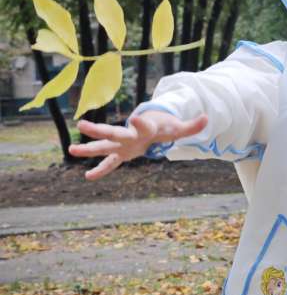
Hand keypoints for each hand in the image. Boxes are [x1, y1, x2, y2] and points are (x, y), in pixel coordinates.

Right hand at [69, 110, 207, 180]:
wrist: (152, 125)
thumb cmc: (164, 126)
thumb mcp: (178, 128)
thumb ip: (191, 125)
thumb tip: (207, 118)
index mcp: (145, 127)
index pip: (142, 125)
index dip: (140, 122)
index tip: (134, 117)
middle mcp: (130, 134)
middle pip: (113, 132)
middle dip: (99, 130)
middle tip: (82, 124)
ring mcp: (123, 144)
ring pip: (104, 146)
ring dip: (88, 149)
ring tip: (70, 149)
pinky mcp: (121, 153)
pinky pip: (109, 163)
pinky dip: (100, 170)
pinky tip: (88, 177)